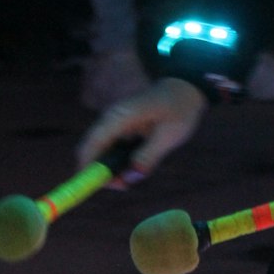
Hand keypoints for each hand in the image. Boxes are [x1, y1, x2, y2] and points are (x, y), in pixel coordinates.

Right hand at [77, 78, 208, 180]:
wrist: (186, 87)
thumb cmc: (179, 108)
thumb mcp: (169, 135)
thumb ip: (148, 157)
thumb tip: (129, 178)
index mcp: (120, 115)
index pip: (92, 143)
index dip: (87, 167)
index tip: (97, 186)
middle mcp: (112, 117)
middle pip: (92, 149)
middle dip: (102, 172)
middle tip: (124, 184)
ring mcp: (115, 120)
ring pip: (102, 150)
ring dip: (112, 167)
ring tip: (135, 172)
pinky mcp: (121, 125)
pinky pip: (112, 146)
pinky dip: (119, 159)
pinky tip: (137, 162)